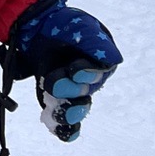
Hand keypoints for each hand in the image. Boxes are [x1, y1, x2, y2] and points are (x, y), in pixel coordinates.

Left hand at [0, 0, 122, 149]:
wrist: (40, 26)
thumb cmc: (67, 26)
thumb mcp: (84, 28)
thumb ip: (97, 44)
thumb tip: (114, 60)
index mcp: (99, 64)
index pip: (97, 72)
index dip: (86, 74)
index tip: (73, 69)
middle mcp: (88, 83)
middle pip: (84, 95)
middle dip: (70, 91)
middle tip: (54, 82)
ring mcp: (71, 93)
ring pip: (75, 112)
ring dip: (67, 115)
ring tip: (56, 112)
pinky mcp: (55, 100)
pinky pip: (62, 120)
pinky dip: (62, 129)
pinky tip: (55, 128)